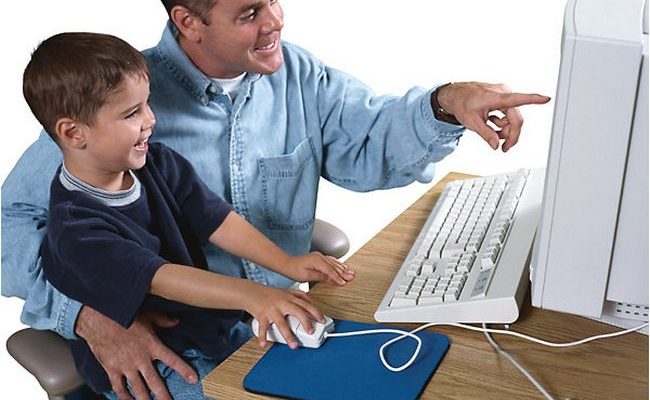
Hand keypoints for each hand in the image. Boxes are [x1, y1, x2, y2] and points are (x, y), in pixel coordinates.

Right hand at [75, 306, 196, 399]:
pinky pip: (119, 387)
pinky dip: (124, 396)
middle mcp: (141, 359)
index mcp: (152, 346)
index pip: (173, 360)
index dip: (184, 370)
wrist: (99, 320)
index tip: (194, 379)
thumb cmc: (125, 317)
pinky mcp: (112, 369)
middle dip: (163, 396)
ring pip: (138, 388)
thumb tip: (177, 321)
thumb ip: (164, 320)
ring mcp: (126, 366)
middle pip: (155, 382)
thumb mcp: (148, 316)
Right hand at [244, 286, 323, 349]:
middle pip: (297, 312)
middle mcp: (282, 303)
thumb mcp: (286, 291)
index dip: (316, 312)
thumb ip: (298, 295)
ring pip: (282, 323)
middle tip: (311, 332)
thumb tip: (310, 301)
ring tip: (293, 345)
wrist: (250, 292)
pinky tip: (264, 344)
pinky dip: (263, 337)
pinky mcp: (262, 315)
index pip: (306, 304)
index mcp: (290, 298)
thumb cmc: (269, 294)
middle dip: (306, 322)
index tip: (322, 321)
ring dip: (288, 336)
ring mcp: (272, 310)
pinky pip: (263, 328)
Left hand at [285, 252, 354, 284]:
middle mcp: (320, 257)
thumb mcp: (307, 276)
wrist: (287, 263)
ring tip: (350, 272)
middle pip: (335, 266)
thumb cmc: (294, 270)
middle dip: (344, 272)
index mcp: (317, 261)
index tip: (344, 282)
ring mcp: (319, 256)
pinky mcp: (318, 257)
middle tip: (352, 276)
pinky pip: (331, 260)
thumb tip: (330, 278)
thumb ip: (320, 277)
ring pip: (334, 262)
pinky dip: (337, 263)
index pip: (331, 271)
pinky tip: (341, 265)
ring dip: (342, 267)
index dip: (338, 277)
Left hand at [435, 82, 550, 151]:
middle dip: (511, 134)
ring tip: (492, 133)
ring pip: (513, 118)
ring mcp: (503, 95)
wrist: (454, 95)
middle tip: (504, 148)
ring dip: (505, 129)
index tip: (547, 99)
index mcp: (497, 97)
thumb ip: (486, 134)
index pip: (518, 99)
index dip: (534, 100)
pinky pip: (508, 114)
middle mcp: (503, 93)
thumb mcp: (472, 122)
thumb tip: (496, 145)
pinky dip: (502, 123)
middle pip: (516, 118)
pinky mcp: (502, 98)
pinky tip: (492, 124)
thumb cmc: (461, 104)